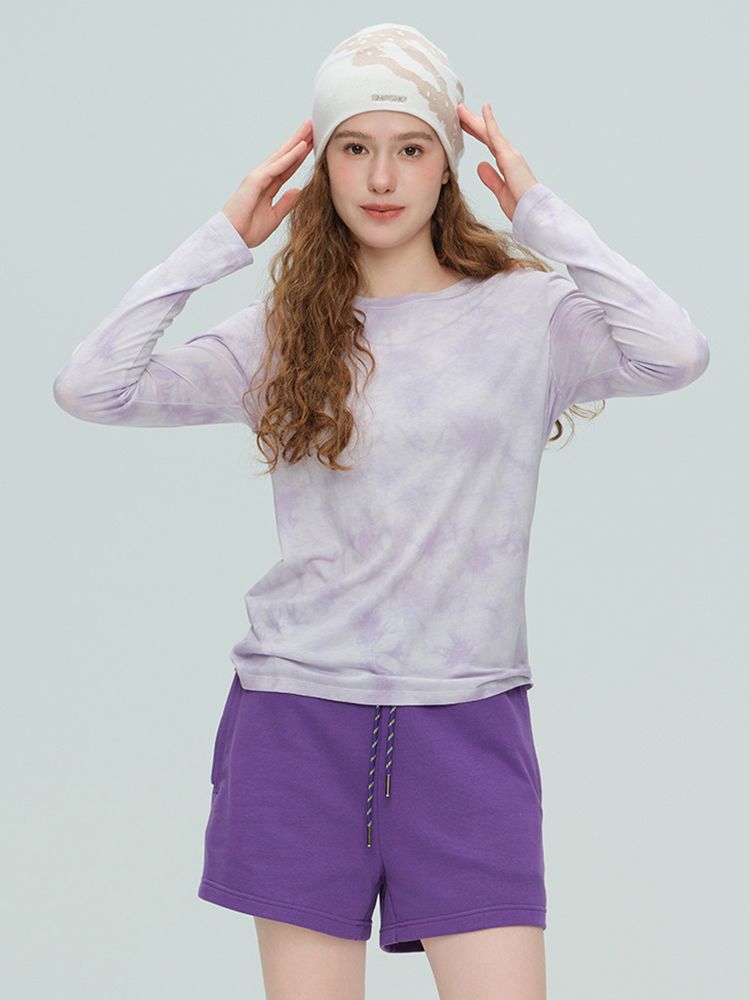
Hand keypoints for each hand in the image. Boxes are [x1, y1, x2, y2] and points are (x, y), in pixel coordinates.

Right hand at [221, 119, 313, 247]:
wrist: (233, 237)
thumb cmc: (248, 229)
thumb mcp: (274, 217)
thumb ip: (286, 203)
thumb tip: (298, 190)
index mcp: (267, 186)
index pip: (287, 166)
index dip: (299, 155)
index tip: (312, 144)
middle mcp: (262, 177)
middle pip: (285, 155)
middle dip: (298, 141)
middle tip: (312, 126)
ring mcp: (258, 176)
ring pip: (282, 156)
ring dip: (296, 141)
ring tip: (309, 128)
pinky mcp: (256, 180)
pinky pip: (277, 166)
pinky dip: (290, 156)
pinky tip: (302, 146)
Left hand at [457, 102, 537, 222]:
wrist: (533, 211)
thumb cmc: (521, 205)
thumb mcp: (500, 191)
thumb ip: (491, 178)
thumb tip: (480, 166)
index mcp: (506, 163)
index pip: (488, 143)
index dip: (476, 132)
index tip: (464, 124)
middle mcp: (509, 154)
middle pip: (487, 134)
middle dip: (473, 121)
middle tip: (459, 110)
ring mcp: (510, 154)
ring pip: (489, 131)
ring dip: (475, 119)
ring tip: (461, 108)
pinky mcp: (509, 156)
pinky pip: (496, 136)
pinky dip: (489, 122)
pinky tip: (483, 108)